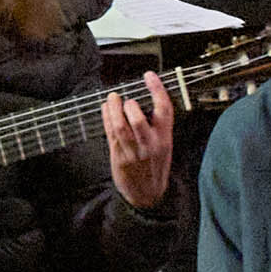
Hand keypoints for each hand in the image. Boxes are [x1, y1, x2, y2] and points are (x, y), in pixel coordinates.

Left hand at [100, 71, 177, 209]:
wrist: (147, 195)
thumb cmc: (155, 167)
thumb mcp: (165, 146)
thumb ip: (158, 126)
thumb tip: (147, 100)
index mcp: (165, 138)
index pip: (164, 110)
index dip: (157, 90)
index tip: (149, 76)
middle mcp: (150, 144)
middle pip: (138, 120)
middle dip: (130, 105)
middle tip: (127, 99)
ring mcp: (133, 152)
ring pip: (121, 126)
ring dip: (114, 109)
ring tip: (112, 98)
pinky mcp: (119, 156)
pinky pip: (110, 134)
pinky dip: (107, 118)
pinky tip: (106, 109)